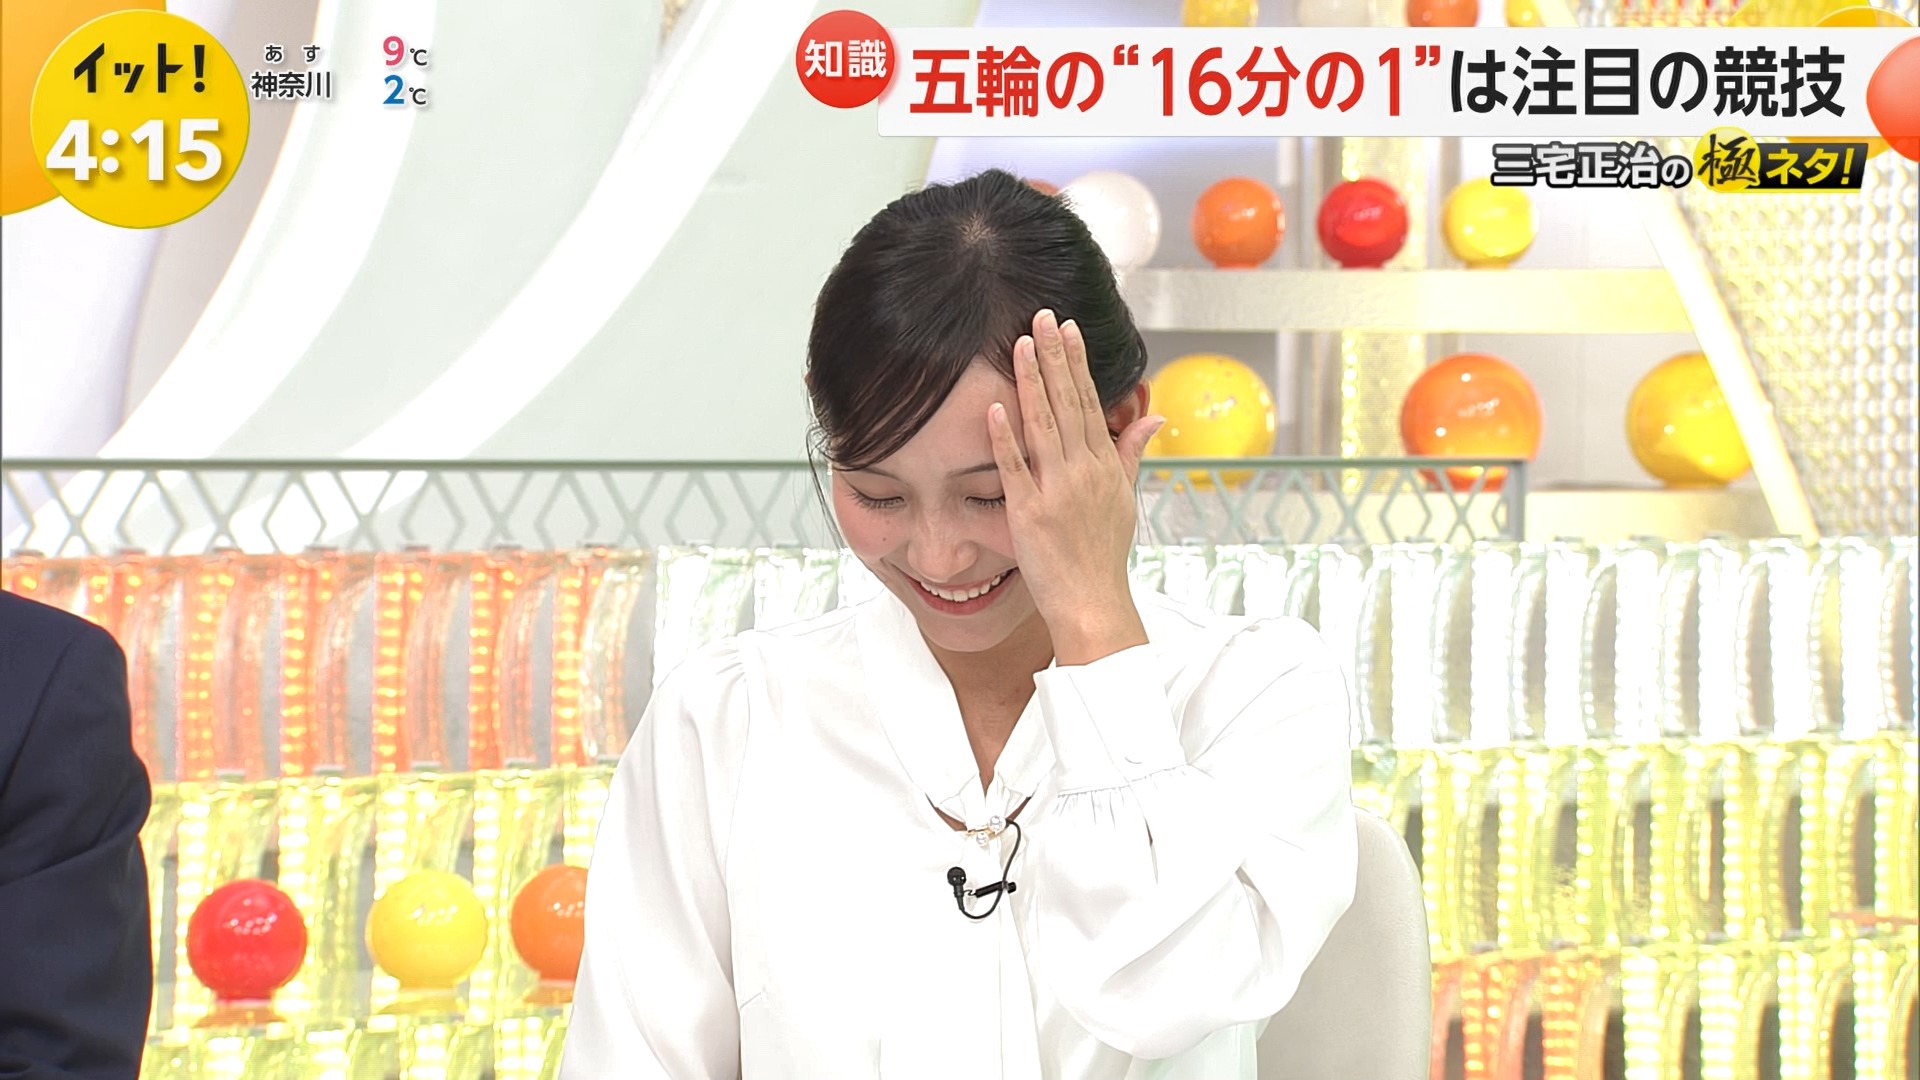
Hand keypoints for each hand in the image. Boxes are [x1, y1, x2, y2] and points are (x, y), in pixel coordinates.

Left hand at [987, 309, 1164, 666]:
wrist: (1092, 602)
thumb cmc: (1104, 554)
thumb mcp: (1125, 499)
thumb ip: (1132, 453)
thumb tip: (1154, 417)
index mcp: (1104, 466)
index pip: (1089, 402)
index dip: (1077, 363)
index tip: (1067, 328)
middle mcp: (1083, 472)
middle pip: (1067, 404)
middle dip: (1055, 357)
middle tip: (1042, 317)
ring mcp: (1056, 490)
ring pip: (1043, 426)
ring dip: (1032, 383)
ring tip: (1021, 345)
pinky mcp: (1029, 513)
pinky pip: (1015, 469)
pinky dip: (1005, 438)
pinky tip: (995, 408)